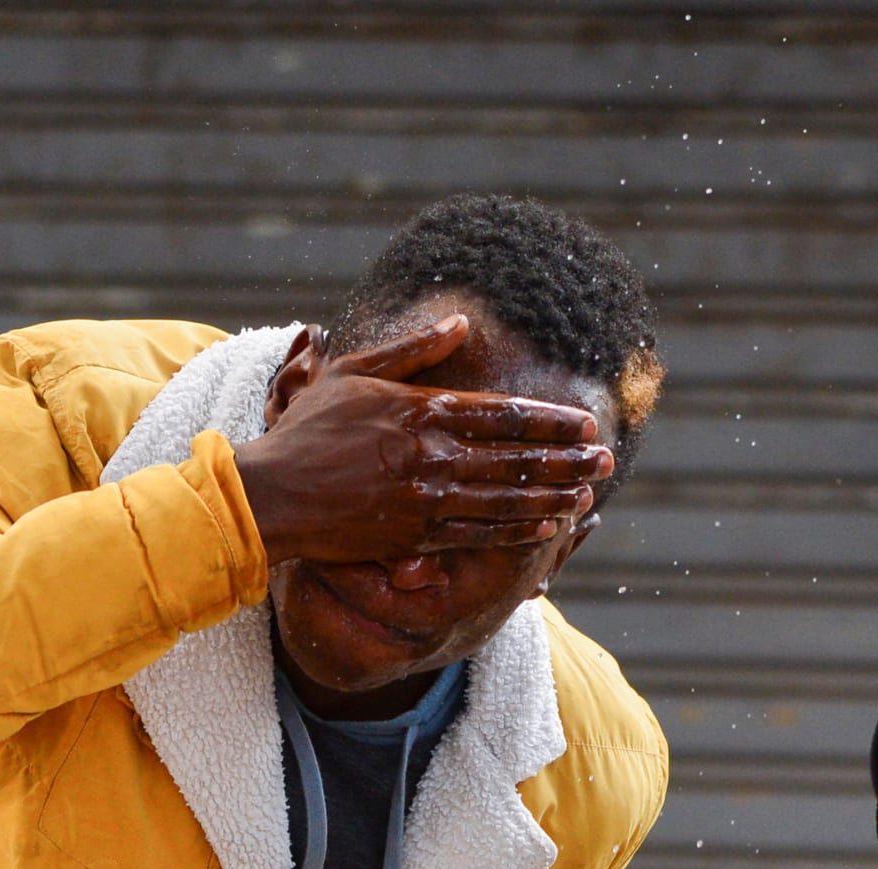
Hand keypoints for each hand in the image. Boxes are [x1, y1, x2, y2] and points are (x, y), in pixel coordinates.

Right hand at [235, 316, 612, 565]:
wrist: (271, 495)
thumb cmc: (307, 430)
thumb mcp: (353, 371)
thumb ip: (412, 348)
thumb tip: (460, 322)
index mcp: (422, 409)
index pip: (505, 414)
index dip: (552, 421)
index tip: (585, 424)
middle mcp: (433, 453)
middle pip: (518, 457)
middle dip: (569, 460)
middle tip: (607, 460)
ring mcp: (427, 498)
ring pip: (508, 498)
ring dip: (554, 495)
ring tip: (588, 492)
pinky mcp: (417, 536)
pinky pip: (481, 533)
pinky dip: (519, 530)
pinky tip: (549, 526)